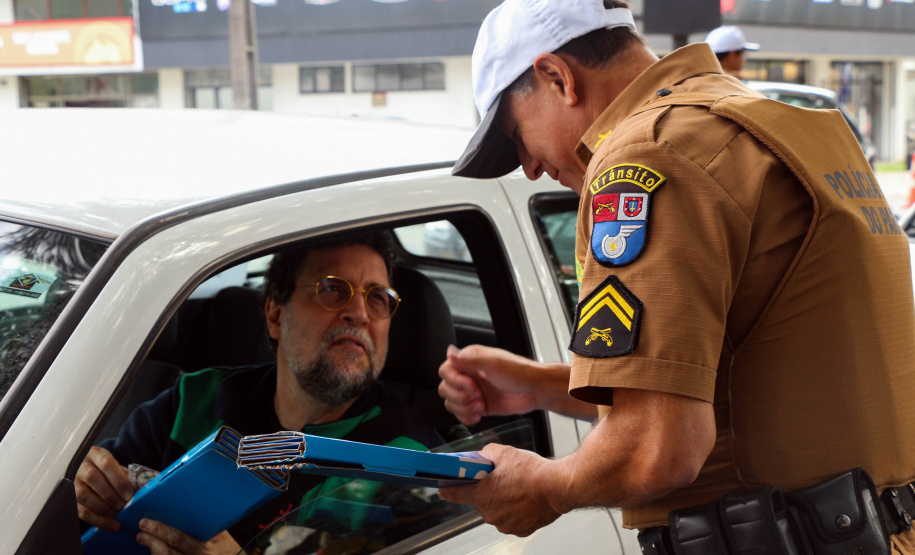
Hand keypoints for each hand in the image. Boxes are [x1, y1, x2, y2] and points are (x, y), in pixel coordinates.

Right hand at [74, 446, 135, 531]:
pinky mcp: (69, 499)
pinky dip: (98, 520)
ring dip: (103, 507)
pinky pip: (81, 511)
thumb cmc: (108, 470)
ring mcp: (71, 482)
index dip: (119, 480)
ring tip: (118, 513)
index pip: (106, 463)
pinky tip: (112, 524)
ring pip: (83, 495)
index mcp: (96, 454)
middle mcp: (81, 466)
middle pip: (92, 478)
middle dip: (111, 495)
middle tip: (124, 505)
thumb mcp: (118, 468)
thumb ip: (128, 476)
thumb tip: (142, 489)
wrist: (88, 470)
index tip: (129, 494)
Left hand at [137, 519, 242, 554]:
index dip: (161, 530)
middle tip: (142, 526)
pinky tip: (153, 550)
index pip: (179, 537)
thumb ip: (206, 525)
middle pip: (169, 549)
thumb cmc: (229, 549)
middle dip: (153, 537)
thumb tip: (189, 508)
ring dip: (152, 548)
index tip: (148, 521)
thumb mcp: (222, 535)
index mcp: (207, 545)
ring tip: (143, 537)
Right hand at [437, 345, 539, 424]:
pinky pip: (461, 414)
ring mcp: (472, 392)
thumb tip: (450, 352)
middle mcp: (468, 375)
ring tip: (480, 405)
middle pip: (445, 389)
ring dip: (463, 408)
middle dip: (460, 396)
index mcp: (470, 360)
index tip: (470, 385)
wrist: (535, 390)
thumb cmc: (519, 372)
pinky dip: (467, 417)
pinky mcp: (478, 406)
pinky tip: (479, 413)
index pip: (445, 371)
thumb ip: (469, 360)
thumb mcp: (493, 363)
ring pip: (451, 403)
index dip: (454, 381)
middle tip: (478, 395)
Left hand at [438, 443, 561, 536]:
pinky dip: (516, 512)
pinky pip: (511, 520)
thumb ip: (487, 454)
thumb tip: (482, 457)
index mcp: (481, 494)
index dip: (448, 490)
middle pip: (480, 501)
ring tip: (517, 489)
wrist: (556, 487)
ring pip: (496, 511)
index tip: (442, 489)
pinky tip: (525, 500)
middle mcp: (489, 513)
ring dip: (502, 502)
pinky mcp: (519, 530)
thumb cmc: (532, 472)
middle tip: (501, 480)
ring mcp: (504, 524)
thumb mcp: (504, 452)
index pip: (455, 493)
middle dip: (487, 491)